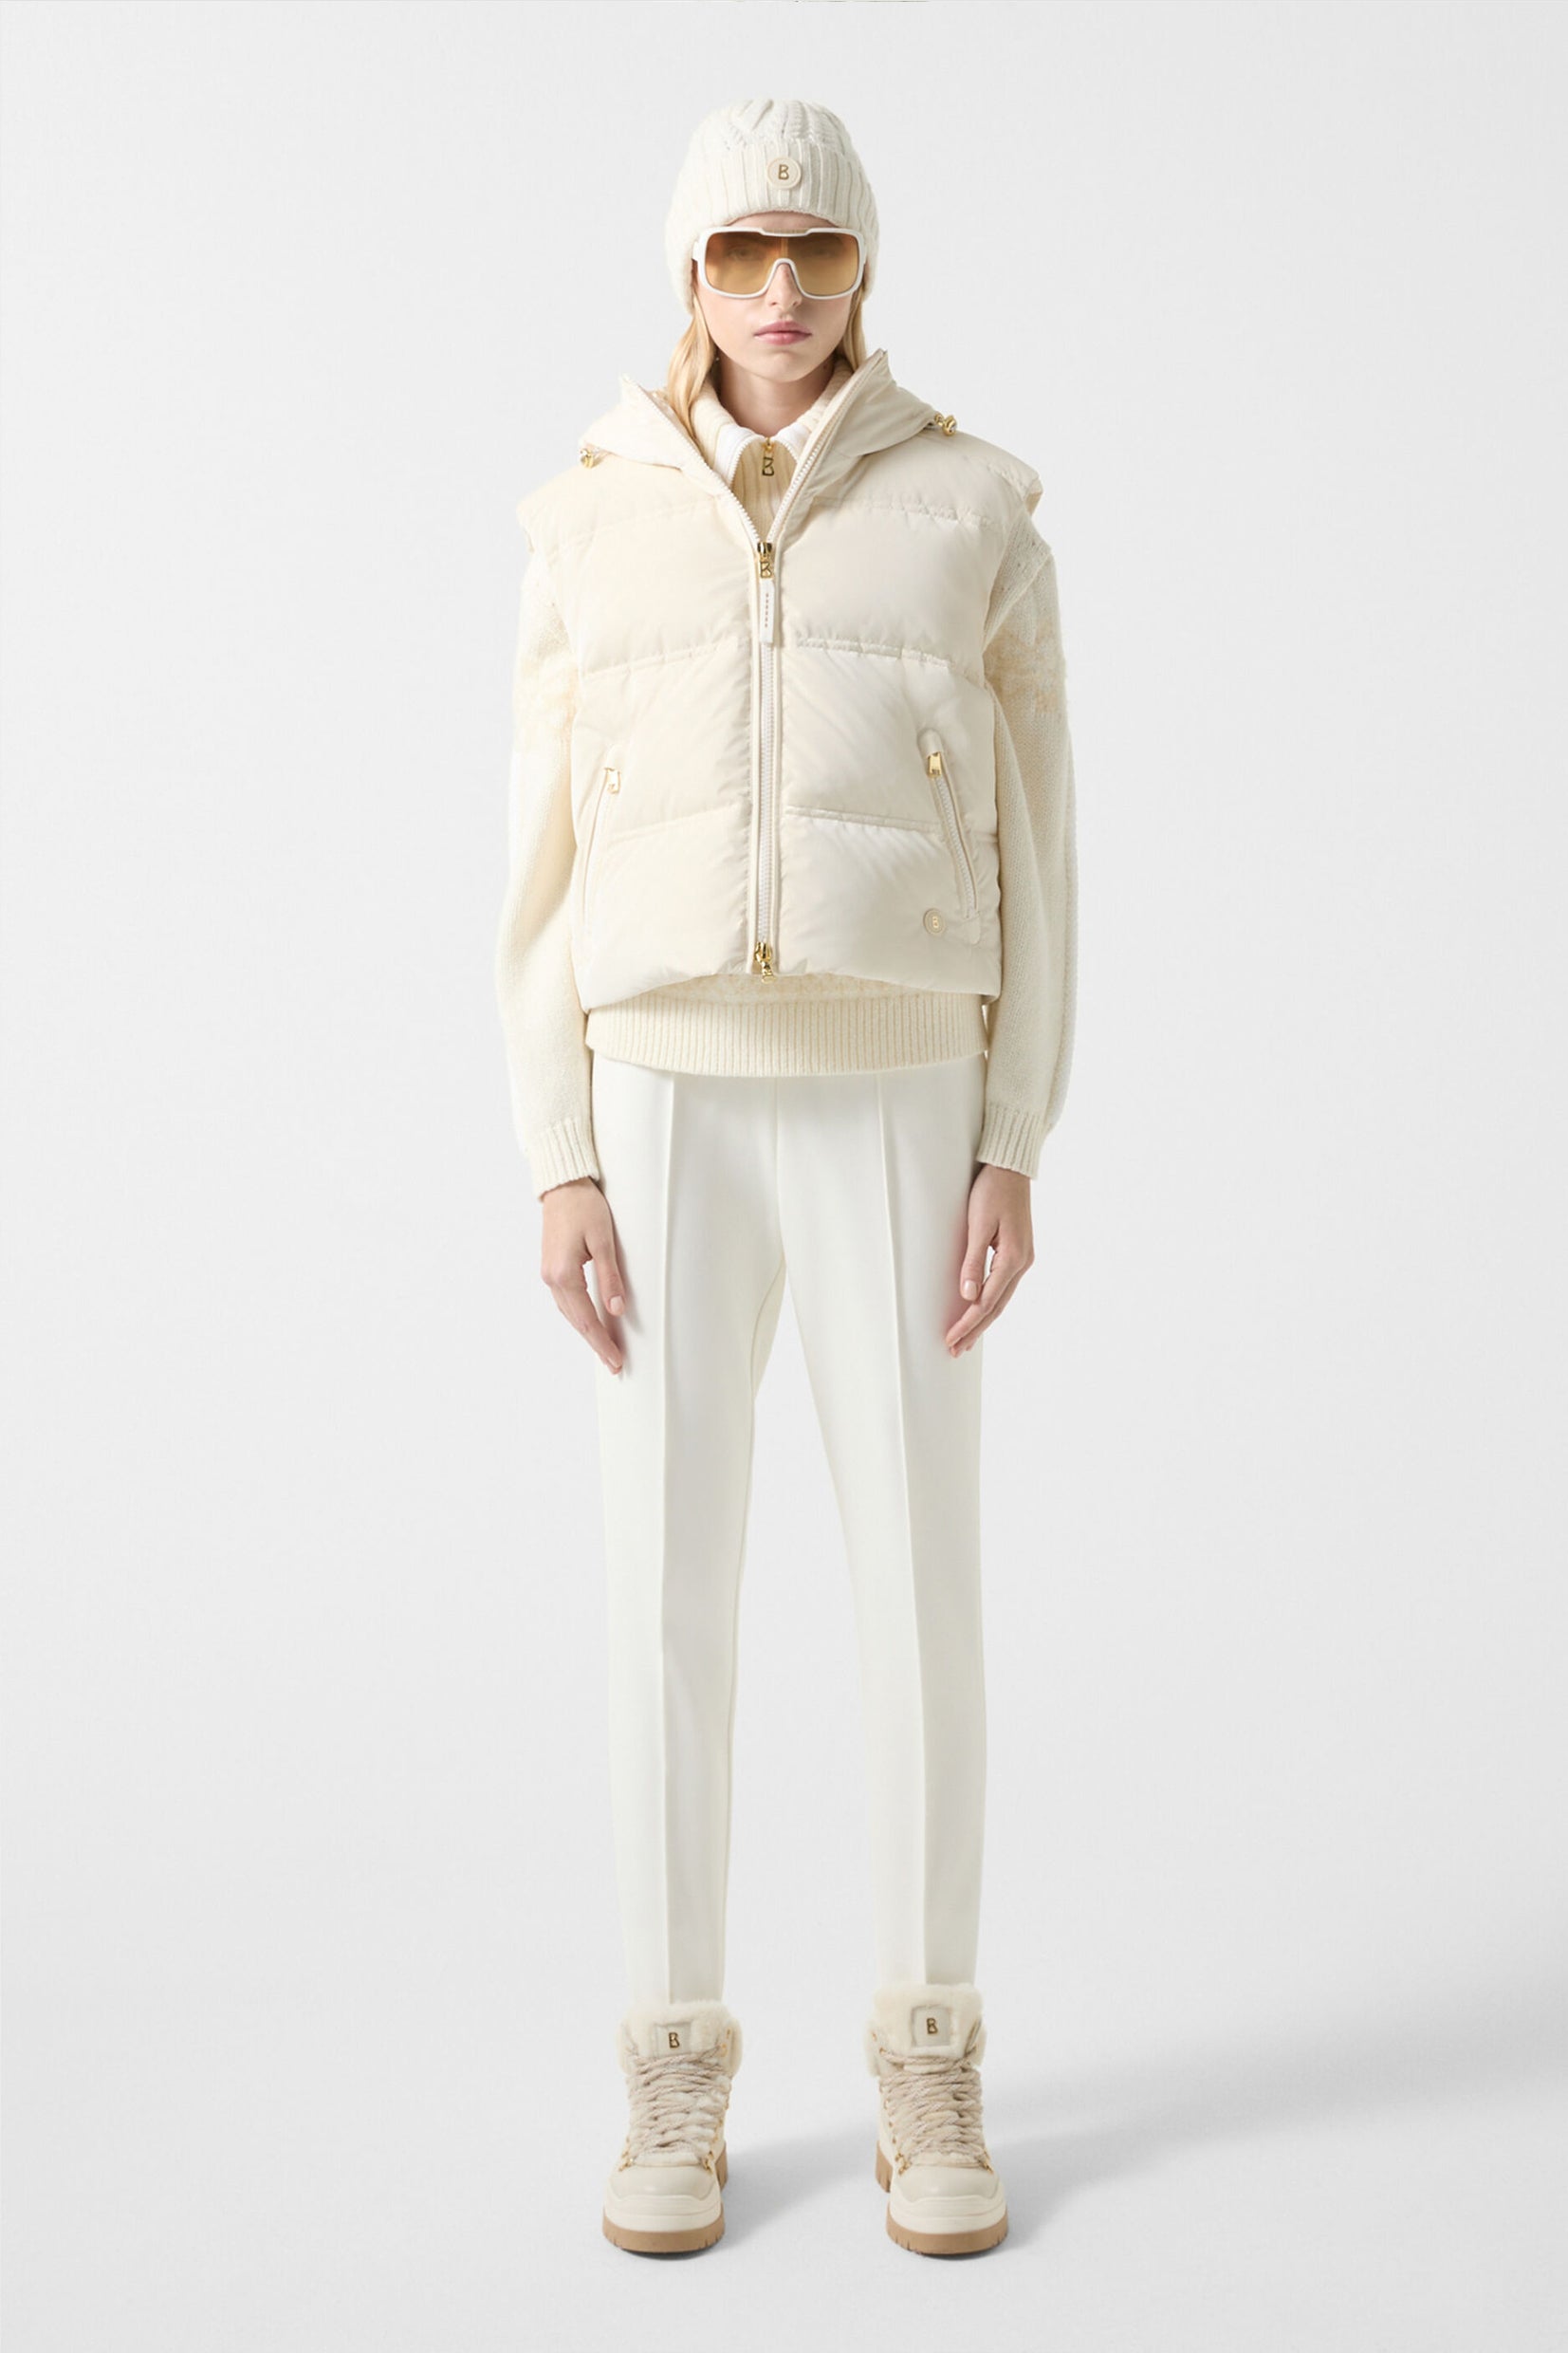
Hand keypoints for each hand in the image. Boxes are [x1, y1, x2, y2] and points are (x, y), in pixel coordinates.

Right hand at [540, 1176, 625, 1373]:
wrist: (562, 1186)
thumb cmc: (583, 1207)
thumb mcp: (603, 1241)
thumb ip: (609, 1277)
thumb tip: (617, 1309)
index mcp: (564, 1273)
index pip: (586, 1318)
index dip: (602, 1342)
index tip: (615, 1360)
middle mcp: (552, 1278)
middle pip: (575, 1321)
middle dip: (595, 1343)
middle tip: (614, 1364)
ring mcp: (549, 1273)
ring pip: (569, 1313)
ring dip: (587, 1331)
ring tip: (605, 1349)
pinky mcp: (552, 1267)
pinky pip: (566, 1301)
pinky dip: (579, 1316)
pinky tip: (590, 1323)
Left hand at [946, 1163, 1033, 1353]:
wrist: (1011, 1168)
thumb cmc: (992, 1191)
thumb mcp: (978, 1224)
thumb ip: (973, 1261)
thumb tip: (967, 1295)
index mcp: (1013, 1258)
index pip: (986, 1301)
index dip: (967, 1323)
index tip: (951, 1339)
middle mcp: (1023, 1263)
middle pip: (996, 1306)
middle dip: (975, 1330)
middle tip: (955, 1350)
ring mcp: (1023, 1258)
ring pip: (1002, 1299)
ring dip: (983, 1320)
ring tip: (966, 1339)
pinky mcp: (1019, 1252)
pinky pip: (1004, 1287)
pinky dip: (991, 1303)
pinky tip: (981, 1311)